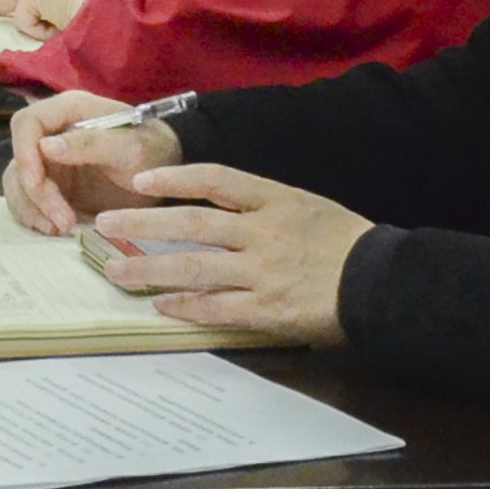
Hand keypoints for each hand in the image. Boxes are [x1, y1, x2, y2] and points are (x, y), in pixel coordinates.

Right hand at [1, 92, 179, 235]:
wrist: (168, 177)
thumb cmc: (154, 153)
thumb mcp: (131, 148)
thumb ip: (91, 143)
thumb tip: (45, 146)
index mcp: (69, 110)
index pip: (27, 124)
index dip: (24, 153)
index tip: (36, 184)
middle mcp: (53, 132)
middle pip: (21, 158)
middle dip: (34, 192)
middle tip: (62, 221)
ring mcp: (50, 160)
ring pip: (18, 181)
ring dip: (32, 207)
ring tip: (59, 229)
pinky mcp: (53, 185)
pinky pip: (29, 199)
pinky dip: (36, 215)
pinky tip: (57, 228)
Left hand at [75, 162, 369, 346]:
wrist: (384, 283)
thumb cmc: (346, 242)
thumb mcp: (305, 206)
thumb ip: (261, 205)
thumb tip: (212, 206)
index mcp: (276, 200)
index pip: (215, 180)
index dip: (174, 178)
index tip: (139, 180)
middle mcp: (264, 233)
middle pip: (192, 224)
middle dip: (143, 225)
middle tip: (105, 225)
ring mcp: (264, 273)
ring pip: (195, 268)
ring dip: (150, 270)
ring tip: (115, 272)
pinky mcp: (268, 310)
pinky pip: (217, 308)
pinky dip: (186, 306)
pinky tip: (161, 305)